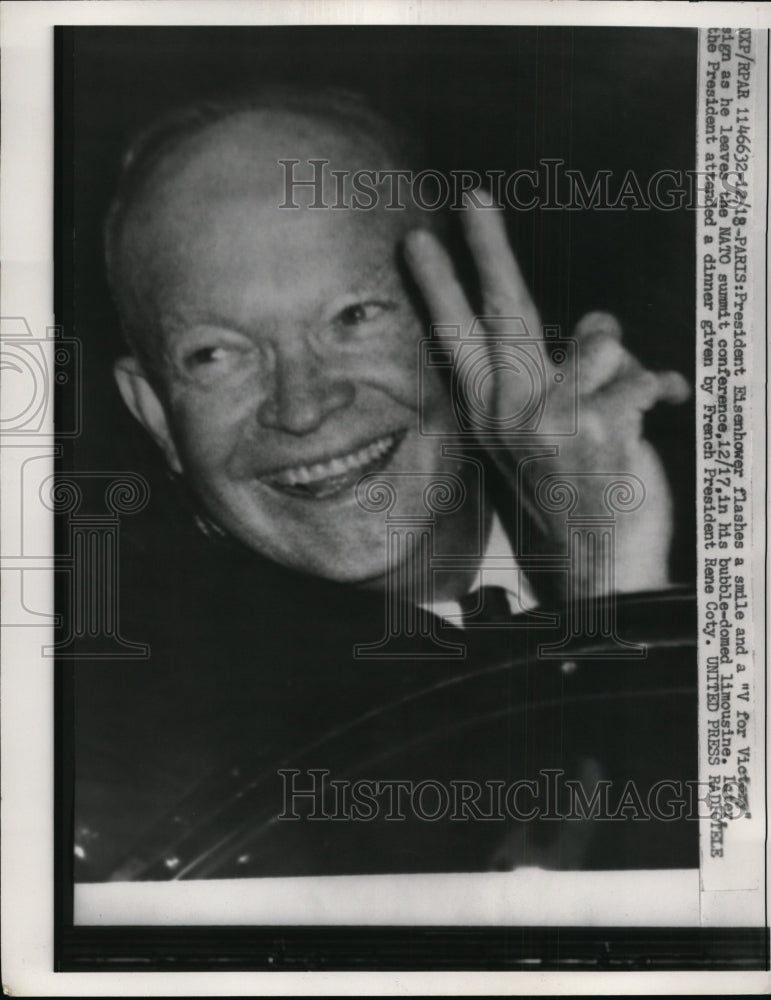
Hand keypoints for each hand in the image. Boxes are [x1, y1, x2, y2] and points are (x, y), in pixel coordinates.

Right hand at [403, 197, 688, 596]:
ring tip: (625, 398)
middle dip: (487, 249)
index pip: (458, 340)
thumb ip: (556, 384)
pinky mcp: (595, 427)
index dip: (441, 286)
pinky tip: (660, 407)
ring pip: (597, 337)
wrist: (599, 569)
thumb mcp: (544, 445)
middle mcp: (511, 415)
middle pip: (501, 314)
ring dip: (622, 358)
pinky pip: (641, 372)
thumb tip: (591, 326)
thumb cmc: (576, 502)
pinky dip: (659, 386)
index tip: (420, 242)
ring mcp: (549, 420)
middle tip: (473, 196)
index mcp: (493, 419)